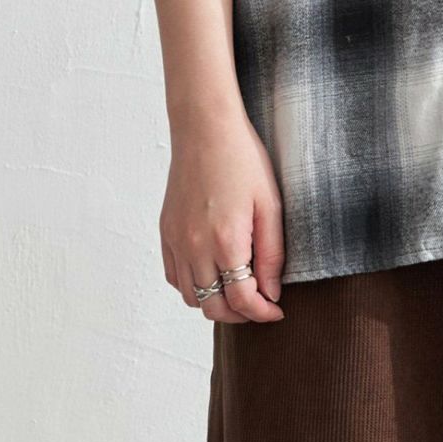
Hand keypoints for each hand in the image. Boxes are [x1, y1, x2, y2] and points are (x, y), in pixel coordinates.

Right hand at [159, 112, 284, 323]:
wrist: (204, 126)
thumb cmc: (242, 160)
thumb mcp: (270, 207)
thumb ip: (271, 256)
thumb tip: (271, 293)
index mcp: (225, 241)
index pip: (243, 300)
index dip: (263, 313)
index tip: (276, 311)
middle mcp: (195, 246)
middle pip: (215, 307)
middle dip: (241, 314)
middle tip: (259, 304)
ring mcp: (176, 240)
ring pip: (192, 298)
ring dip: (216, 303)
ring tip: (237, 290)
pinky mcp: (166, 232)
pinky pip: (175, 277)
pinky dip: (194, 286)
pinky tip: (213, 273)